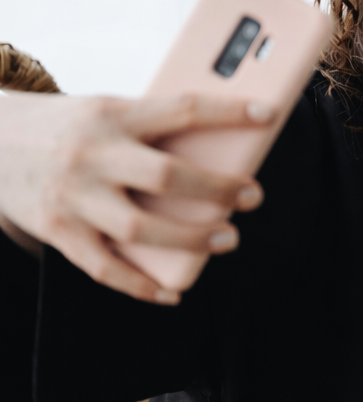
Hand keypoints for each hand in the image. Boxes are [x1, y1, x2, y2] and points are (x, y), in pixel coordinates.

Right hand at [0, 92, 271, 304]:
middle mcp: (92, 155)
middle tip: (253, 196)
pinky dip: (140, 285)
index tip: (267, 115)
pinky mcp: (56, 231)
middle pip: (165, 177)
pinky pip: (103, 267)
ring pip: (139, 228)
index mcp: (113, 114)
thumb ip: (154, 127)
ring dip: (190, 239)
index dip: (228, 112)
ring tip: (228, 238)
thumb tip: (223, 146)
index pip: (181, 109)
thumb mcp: (108, 109)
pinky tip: (171, 292)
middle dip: (216, 190)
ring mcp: (73, 197)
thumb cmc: (68, 124)